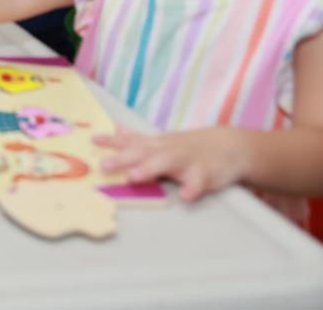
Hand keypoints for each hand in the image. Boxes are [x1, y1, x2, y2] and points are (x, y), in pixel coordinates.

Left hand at [94, 127, 247, 201]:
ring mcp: (186, 161)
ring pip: (166, 163)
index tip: (92, 141)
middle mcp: (167, 150)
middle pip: (143, 152)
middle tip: (104, 165)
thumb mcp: (161, 141)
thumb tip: (115, 128)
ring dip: (149, 169)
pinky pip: (198, 182)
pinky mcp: (205, 174)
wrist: (229, 146)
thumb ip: (137, 138)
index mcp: (156, 145)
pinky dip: (192, 188)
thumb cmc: (188, 147)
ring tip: (134, 177)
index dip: (111, 141)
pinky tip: (186, 195)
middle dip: (123, 158)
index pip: (130, 141)